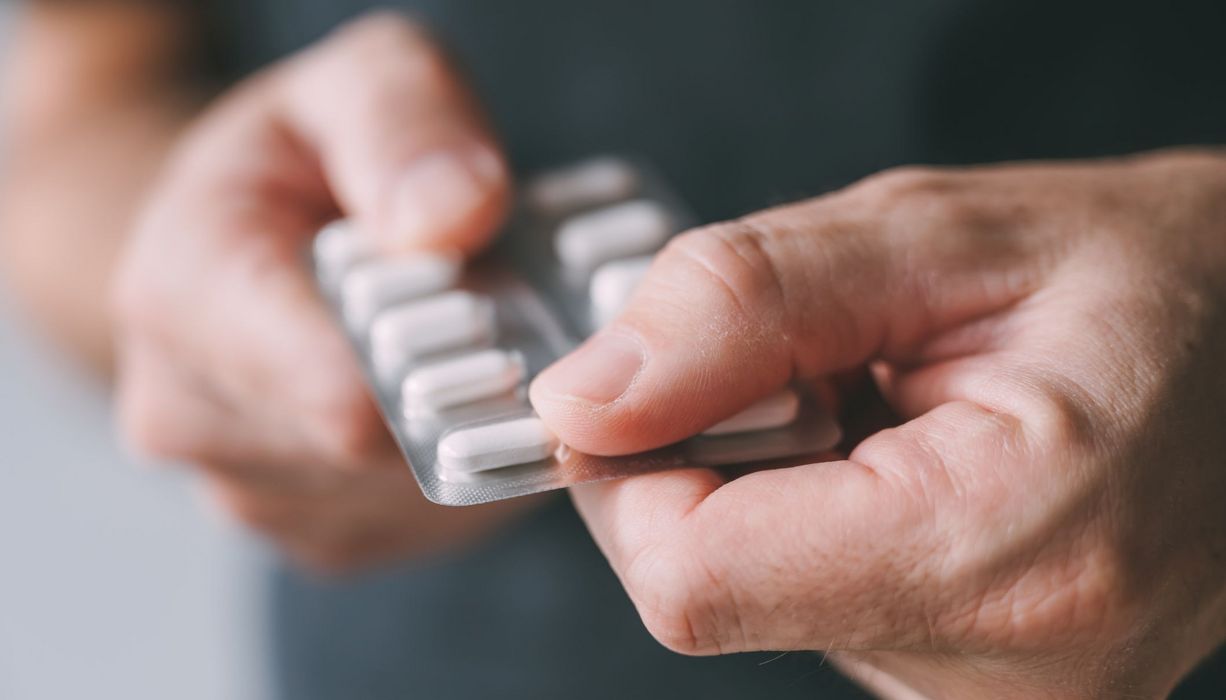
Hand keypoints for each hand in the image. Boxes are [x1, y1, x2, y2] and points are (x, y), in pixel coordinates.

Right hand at [112, 13, 532, 571]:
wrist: (238, 237)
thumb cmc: (305, 156)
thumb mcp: (359, 82)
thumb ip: (404, 124)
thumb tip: (458, 215)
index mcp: (185, 293)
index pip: (335, 394)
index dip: (445, 375)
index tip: (507, 334)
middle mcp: (189, 413)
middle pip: (382, 457)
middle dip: (466, 399)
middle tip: (516, 330)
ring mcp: (244, 488)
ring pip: (407, 499)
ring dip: (468, 435)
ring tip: (481, 353)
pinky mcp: (305, 528)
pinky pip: (412, 525)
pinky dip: (455, 469)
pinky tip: (455, 401)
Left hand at [531, 150, 1225, 696]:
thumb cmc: (1145, 279)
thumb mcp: (936, 237)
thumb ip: (741, 308)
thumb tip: (585, 400)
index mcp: (1004, 547)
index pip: (689, 576)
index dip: (629, 470)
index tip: (658, 384)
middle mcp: (1008, 672)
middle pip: (709, 592)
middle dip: (713, 461)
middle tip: (822, 370)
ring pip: (757, 597)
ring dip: (775, 486)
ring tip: (893, 411)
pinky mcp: (978, 691)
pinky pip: (814, 605)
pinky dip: (819, 521)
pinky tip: (907, 464)